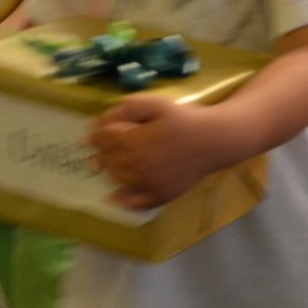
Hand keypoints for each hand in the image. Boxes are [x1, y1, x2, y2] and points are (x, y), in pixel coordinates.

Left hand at [88, 96, 214, 208]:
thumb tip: (102, 121)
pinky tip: (115, 196)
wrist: (216, 141)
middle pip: (108, 160)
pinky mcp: (161, 195)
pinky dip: (123, 201)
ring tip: (108, 162)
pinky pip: (137, 203)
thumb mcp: (157, 103)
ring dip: (110, 170)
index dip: (96, 135)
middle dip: (102, 152)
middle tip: (100, 147)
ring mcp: (149, 185)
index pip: (105, 140)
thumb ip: (128, 108)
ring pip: (118, 179)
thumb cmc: (186, 119)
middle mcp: (137, 168)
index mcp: (134, 143)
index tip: (91, 133)